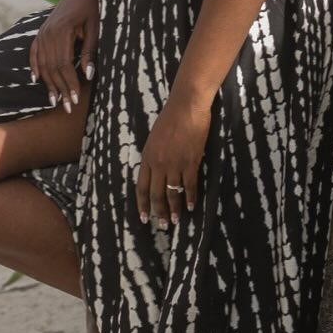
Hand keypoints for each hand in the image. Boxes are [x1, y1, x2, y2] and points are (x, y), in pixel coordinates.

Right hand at [28, 0, 98, 114]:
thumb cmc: (92, 5)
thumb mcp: (96, 28)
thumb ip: (90, 51)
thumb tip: (87, 76)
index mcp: (62, 30)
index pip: (63, 65)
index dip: (69, 83)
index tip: (75, 100)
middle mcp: (48, 32)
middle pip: (52, 67)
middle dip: (60, 89)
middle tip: (68, 107)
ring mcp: (43, 31)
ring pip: (43, 63)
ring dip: (49, 83)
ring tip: (55, 100)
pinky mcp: (42, 31)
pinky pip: (34, 52)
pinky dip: (35, 66)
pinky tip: (36, 79)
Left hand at [135, 91, 211, 227]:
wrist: (186, 107)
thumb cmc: (170, 118)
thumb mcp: (155, 138)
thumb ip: (154, 156)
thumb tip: (156, 172)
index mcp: (147, 157)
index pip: (141, 186)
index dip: (142, 204)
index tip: (143, 217)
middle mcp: (158, 163)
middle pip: (156, 194)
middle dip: (158, 212)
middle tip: (161, 226)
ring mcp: (174, 164)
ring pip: (172, 193)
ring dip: (174, 209)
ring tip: (175, 221)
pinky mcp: (190, 162)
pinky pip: (189, 185)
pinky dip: (190, 198)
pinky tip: (190, 207)